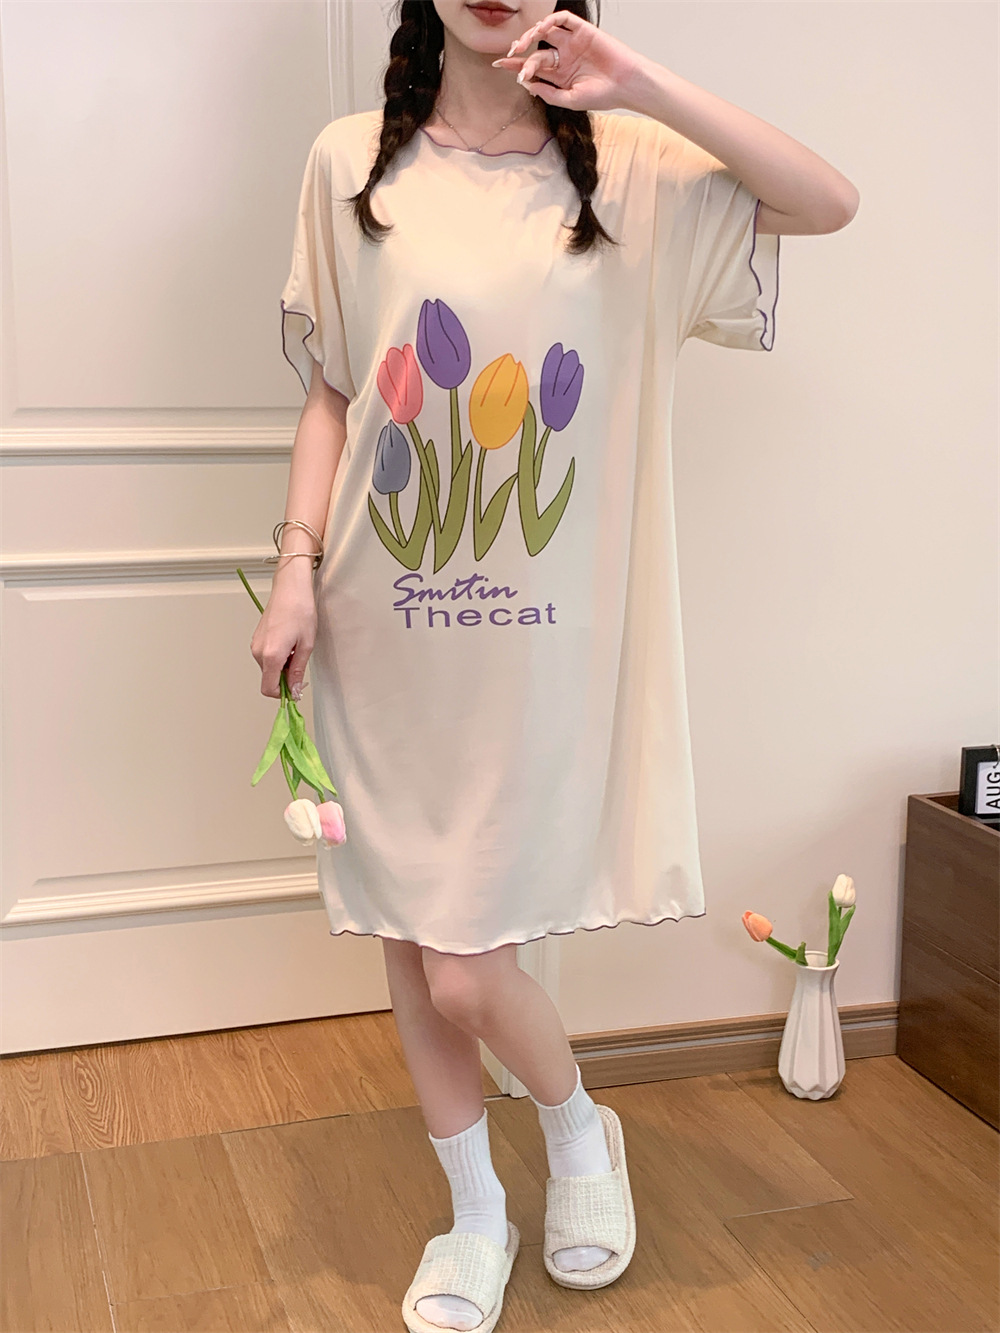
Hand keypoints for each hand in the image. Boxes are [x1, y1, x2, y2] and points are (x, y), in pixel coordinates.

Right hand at [250, 579, 316, 700]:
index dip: (283, 694)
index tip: (295, 690)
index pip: (268, 689)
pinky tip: (289, 643)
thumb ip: (298, 671)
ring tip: (296, 648)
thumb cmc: (300, 611)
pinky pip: (266, 657)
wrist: (290, 589)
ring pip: (268, 668)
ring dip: (282, 666)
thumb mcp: (306, 645)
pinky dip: (277, 657)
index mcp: (271, 655)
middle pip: (269, 679)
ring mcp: (255, 645)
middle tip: (301, 663)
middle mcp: (258, 652)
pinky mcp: (256, 639)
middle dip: (285, 678)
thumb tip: (295, 690)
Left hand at [491, 10, 646, 112]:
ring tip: (521, 44)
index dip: (515, 65)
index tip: (499, 64)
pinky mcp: (582, 31)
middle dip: (520, 54)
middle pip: (536, 51)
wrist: (626, 85)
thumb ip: (549, 93)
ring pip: (546, 32)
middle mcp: (564, 57)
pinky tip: (541, 29)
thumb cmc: (602, 95)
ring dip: (531, 34)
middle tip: (510, 56)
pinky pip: (563, 20)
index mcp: (560, 75)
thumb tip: (528, 85)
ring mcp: (572, 43)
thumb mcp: (570, 100)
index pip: (533, 68)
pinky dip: (550, 20)